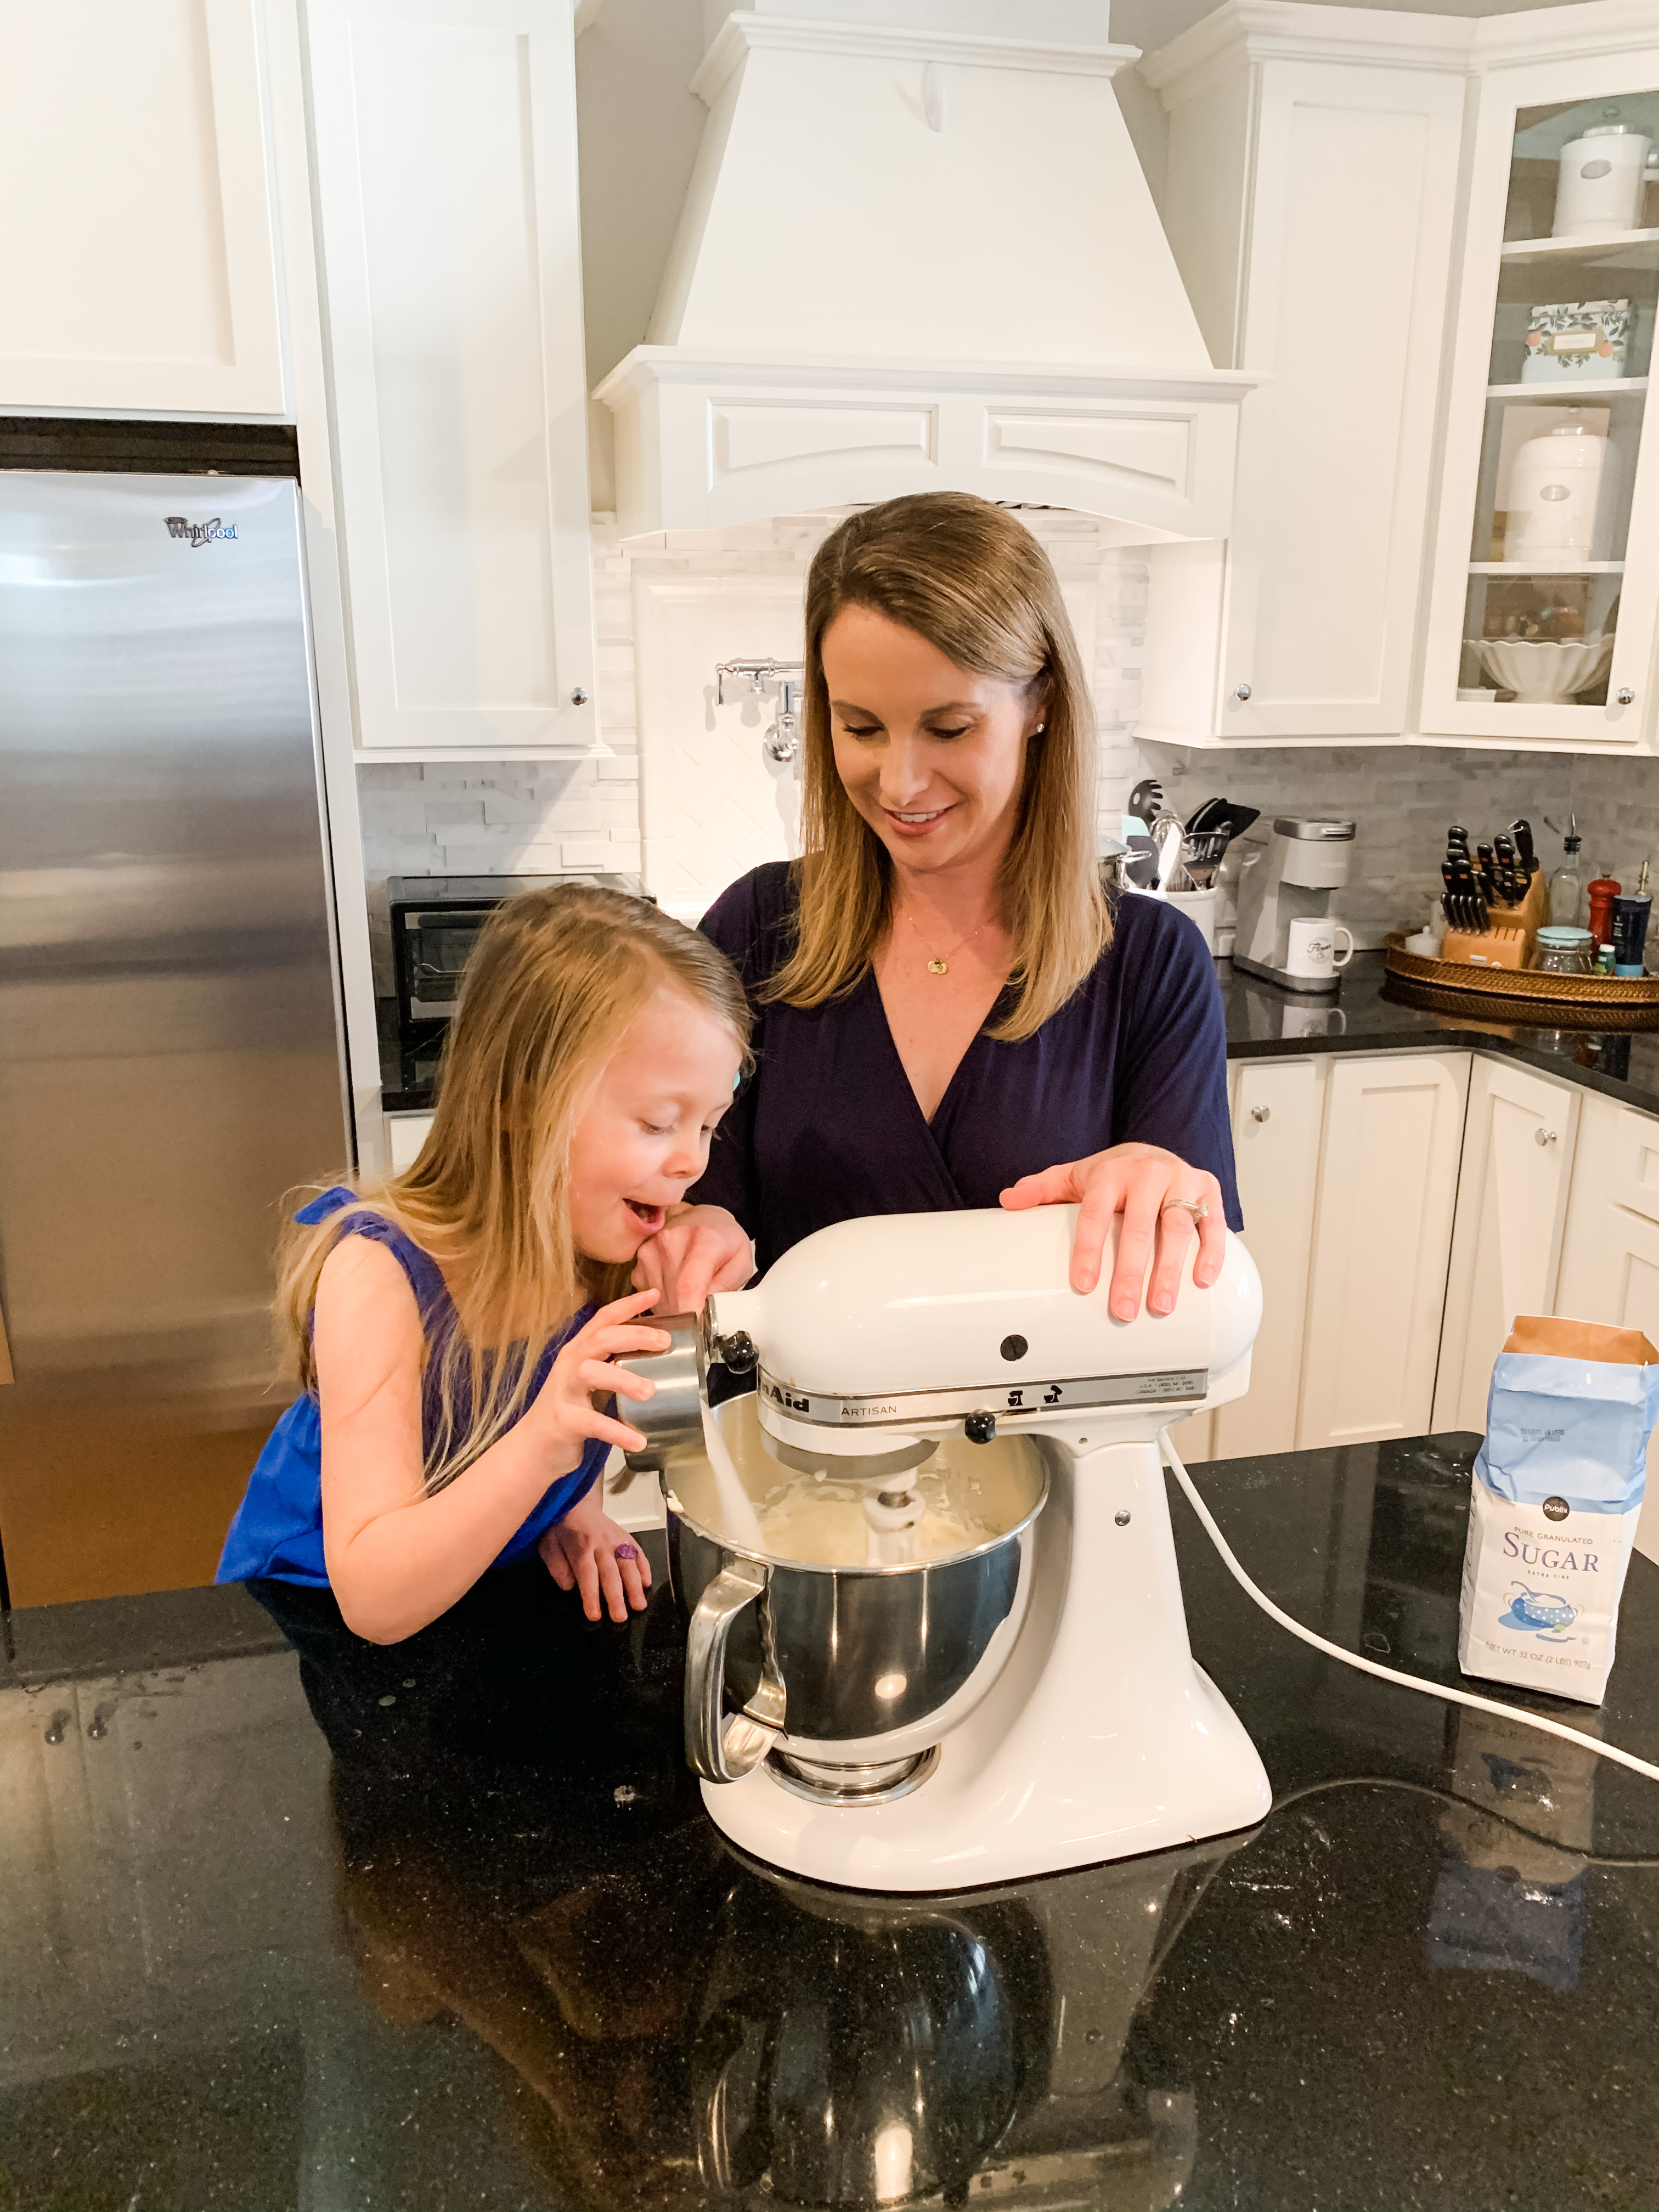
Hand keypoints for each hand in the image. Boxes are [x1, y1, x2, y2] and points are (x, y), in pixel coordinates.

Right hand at [524, 1289, 670, 1463]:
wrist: (533, 1447)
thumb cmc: (569, 1409)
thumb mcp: (589, 1379)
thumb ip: (613, 1363)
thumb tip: (657, 1353)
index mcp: (579, 1351)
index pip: (603, 1319)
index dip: (629, 1304)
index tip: (655, 1293)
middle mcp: (570, 1365)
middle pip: (600, 1338)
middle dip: (634, 1335)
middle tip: (664, 1341)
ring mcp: (565, 1392)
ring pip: (592, 1373)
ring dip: (624, 1379)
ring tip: (650, 1391)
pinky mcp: (564, 1421)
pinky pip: (593, 1423)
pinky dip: (618, 1432)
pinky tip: (639, 1440)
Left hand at [540, 1484, 652, 1621]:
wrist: (576, 1504)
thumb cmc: (560, 1531)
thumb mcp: (548, 1547)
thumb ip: (557, 1567)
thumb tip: (571, 1586)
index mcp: (580, 1547)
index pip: (587, 1575)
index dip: (591, 1596)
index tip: (595, 1616)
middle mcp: (601, 1543)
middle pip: (610, 1573)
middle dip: (616, 1597)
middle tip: (621, 1618)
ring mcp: (617, 1539)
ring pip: (628, 1564)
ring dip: (634, 1586)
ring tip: (639, 1606)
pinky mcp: (626, 1537)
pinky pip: (638, 1552)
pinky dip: (644, 1568)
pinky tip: (647, 1584)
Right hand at [631, 1203, 753, 1312]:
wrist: (703, 1220)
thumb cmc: (724, 1242)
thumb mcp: (741, 1263)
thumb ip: (727, 1288)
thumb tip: (707, 1315)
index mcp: (704, 1240)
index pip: (689, 1284)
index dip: (691, 1312)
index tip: (697, 1330)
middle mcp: (671, 1242)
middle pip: (674, 1297)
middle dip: (688, 1314)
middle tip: (702, 1311)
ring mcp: (650, 1251)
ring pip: (659, 1300)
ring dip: (675, 1308)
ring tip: (691, 1295)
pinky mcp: (638, 1262)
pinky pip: (648, 1295)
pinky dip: (663, 1300)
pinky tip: (676, 1289)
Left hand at [1000, 1144, 1225, 1317]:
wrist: (1154, 1151)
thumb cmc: (1114, 1174)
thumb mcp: (1074, 1177)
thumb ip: (1042, 1189)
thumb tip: (1008, 1200)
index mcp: (1112, 1173)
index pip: (1097, 1213)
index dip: (1089, 1249)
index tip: (1083, 1284)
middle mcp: (1148, 1174)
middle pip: (1139, 1226)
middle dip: (1131, 1271)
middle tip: (1122, 1309)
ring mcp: (1182, 1181)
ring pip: (1178, 1228)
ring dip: (1171, 1269)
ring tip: (1161, 1304)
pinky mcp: (1209, 1190)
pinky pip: (1214, 1223)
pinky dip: (1212, 1252)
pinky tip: (1202, 1280)